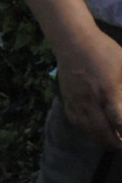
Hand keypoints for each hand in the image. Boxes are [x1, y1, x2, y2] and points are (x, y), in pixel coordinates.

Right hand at [56, 31, 121, 148]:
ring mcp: (76, 99)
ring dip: (101, 139)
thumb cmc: (104, 50)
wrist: (72, 40)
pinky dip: (85, 130)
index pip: (119, 121)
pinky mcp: (67, 97)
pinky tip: (93, 131)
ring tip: (112, 142)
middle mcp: (91, 99)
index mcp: (108, 90)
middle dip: (116, 142)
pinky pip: (74, 120)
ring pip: (88, 128)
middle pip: (103, 131)